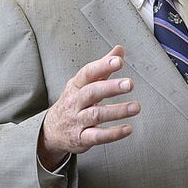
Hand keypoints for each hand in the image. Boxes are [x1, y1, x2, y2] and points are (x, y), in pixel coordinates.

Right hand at [38, 45, 140, 168]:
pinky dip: (113, 133)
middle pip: (91, 92)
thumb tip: (120, 49)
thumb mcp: (83, 84)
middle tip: (130, 84)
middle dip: (110, 88)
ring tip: (136, 107)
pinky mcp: (82, 138)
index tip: (118, 61)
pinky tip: (128, 128)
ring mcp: (77, 120)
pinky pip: (97, 136)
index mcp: (76, 86)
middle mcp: (75, 102)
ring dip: (117, 111)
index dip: (102, 66)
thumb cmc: (73, 103)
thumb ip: (103, 67)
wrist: (51, 131)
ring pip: (96, 115)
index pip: (88, 73)